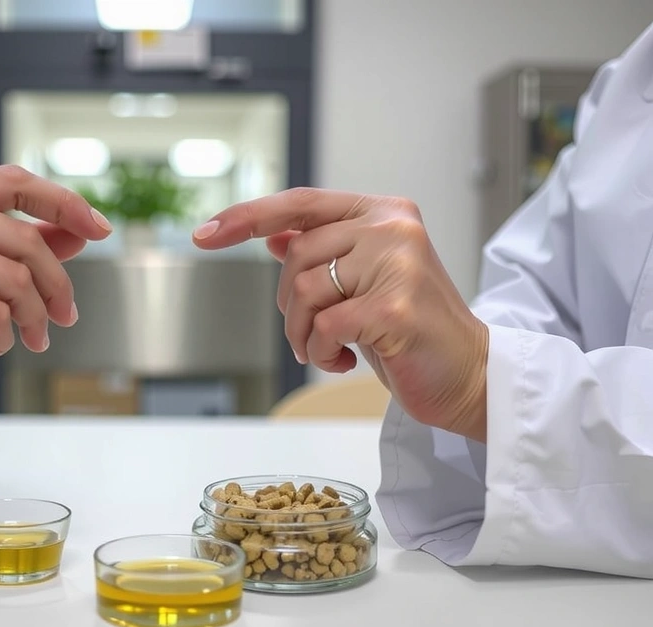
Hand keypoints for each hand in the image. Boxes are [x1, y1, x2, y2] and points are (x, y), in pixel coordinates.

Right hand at [0, 165, 111, 435]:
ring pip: (20, 284)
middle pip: (28, 241)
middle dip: (58, 286)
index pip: (13, 182)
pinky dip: (0, 340)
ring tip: (21, 340)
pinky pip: (0, 319)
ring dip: (32, 321)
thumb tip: (74, 232)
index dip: (64, 203)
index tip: (96, 227)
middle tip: (63, 316)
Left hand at [192, 189, 488, 441]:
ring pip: (304, 290)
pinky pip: (324, 325)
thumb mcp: (361, 282)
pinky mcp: (395, 306)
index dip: (246, 217)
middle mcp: (392, 228)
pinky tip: (347, 360)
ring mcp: (397, 264)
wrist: (469, 374)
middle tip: (314, 333)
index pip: (299, 205)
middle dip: (289, 305)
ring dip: (303, 333)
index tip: (204, 235)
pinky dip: (322, 351)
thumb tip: (273, 235)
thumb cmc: (410, 331)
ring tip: (330, 349)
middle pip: (296, 255)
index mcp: (383, 213)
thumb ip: (323, 252)